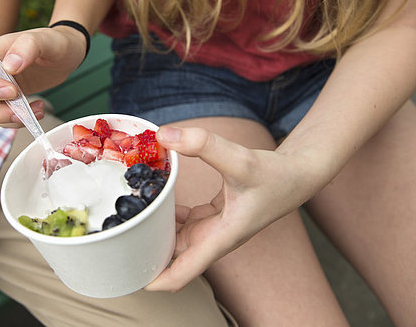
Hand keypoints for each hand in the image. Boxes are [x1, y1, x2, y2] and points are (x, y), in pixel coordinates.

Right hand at [0, 26, 85, 127]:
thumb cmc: (54, 43)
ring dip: (7, 119)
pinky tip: (37, 110)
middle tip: (21, 110)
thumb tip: (10, 65)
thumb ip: (27, 47)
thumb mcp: (46, 41)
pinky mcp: (4, 101)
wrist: (65, 55)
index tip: (12, 91)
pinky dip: (17, 121)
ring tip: (36, 110)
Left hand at [145, 126, 324, 291]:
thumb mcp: (238, 158)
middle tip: (117, 240)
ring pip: (178, 239)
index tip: (130, 276)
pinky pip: (185, 222)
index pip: (184, 272)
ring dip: (156, 235)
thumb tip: (163, 136)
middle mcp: (215, 238)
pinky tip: (155, 200)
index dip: (156, 280)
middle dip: (147, 255)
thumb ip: (202, 144)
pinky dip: (169, 215)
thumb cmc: (275, 175)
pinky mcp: (215, 216)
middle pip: (174, 258)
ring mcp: (215, 228)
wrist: (299, 174)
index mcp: (221, 238)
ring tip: (129, 221)